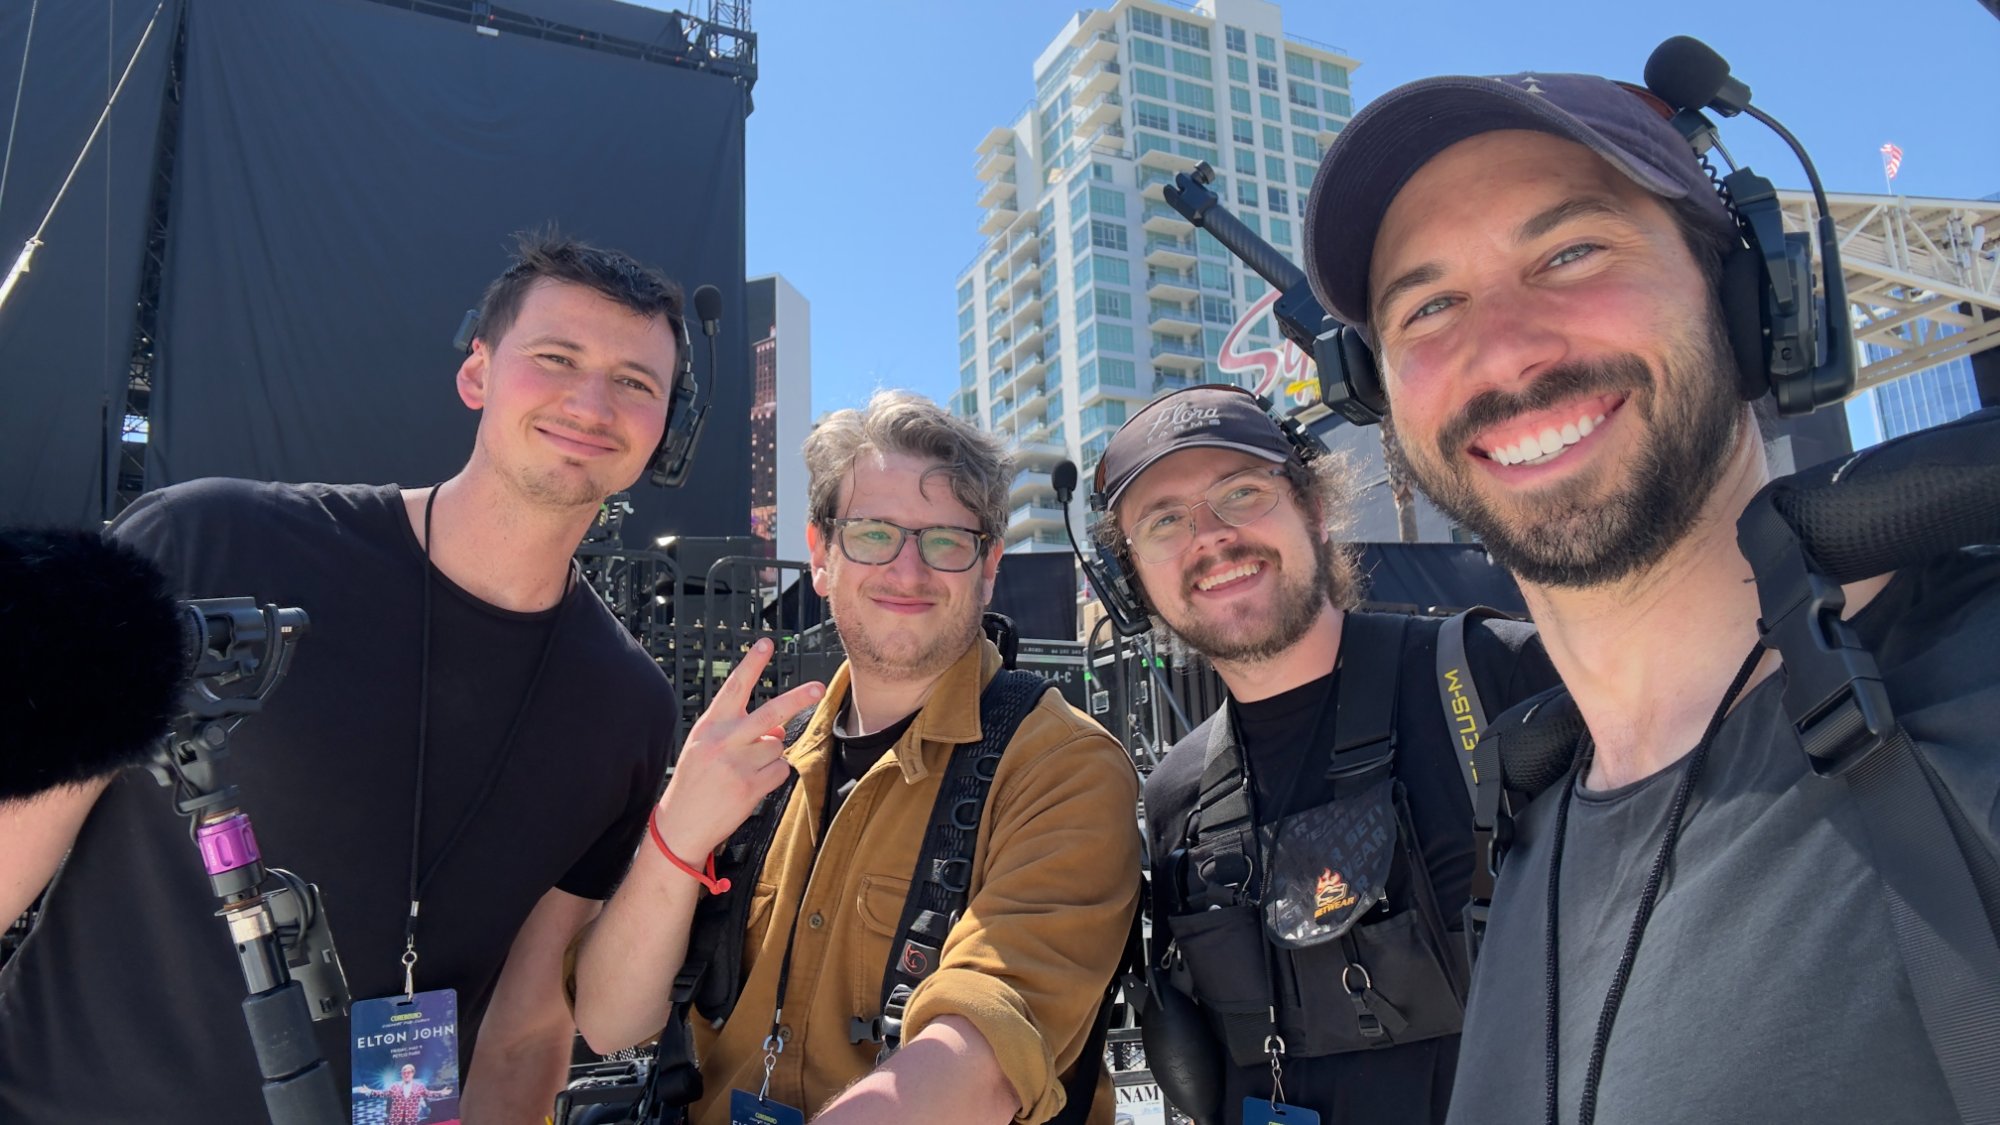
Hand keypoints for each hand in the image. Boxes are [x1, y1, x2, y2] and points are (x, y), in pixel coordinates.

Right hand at [655, 638, 822, 859]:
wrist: (681, 824)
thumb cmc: (695, 781)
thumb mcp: (706, 746)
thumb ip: (739, 731)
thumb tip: (778, 728)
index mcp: (710, 725)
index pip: (735, 687)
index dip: (752, 664)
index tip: (767, 643)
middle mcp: (724, 740)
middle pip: (771, 712)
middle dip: (798, 699)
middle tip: (819, 688)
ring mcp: (738, 764)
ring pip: (778, 746)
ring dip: (771, 756)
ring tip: (747, 770)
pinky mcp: (750, 787)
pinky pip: (781, 771)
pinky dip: (774, 776)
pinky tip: (752, 784)